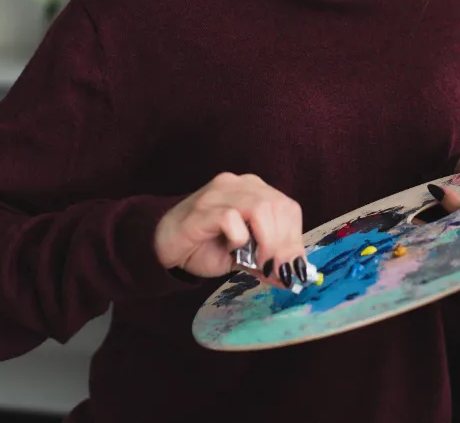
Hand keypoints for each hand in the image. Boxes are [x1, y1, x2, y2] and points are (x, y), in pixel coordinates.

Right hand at [154, 172, 306, 287]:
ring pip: (261, 208)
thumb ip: (267, 260)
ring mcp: (220, 192)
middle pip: (278, 207)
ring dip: (267, 242)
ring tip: (261, 264)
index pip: (288, 208)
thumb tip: (292, 274)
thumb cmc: (205, 246)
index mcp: (254, 190)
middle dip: (284, 244)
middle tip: (277, 271)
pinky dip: (239, 238)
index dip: (294, 239)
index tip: (292, 268)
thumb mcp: (244, 256)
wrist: (164, 246)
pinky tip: (232, 249)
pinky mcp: (202, 208)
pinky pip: (231, 218)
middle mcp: (239, 184)